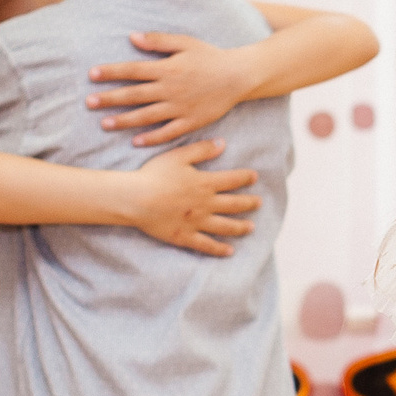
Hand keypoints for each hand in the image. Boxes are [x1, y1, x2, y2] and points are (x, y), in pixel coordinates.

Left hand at [90, 33, 247, 146]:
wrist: (238, 76)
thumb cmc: (210, 57)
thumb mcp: (184, 42)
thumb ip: (158, 41)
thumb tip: (132, 37)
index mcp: (167, 69)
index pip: (132, 71)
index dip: (111, 72)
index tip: (92, 75)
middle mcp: (170, 90)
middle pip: (134, 95)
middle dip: (109, 99)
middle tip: (89, 103)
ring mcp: (179, 108)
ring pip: (146, 116)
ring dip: (124, 121)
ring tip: (104, 124)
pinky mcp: (190, 122)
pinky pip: (167, 133)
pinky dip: (151, 138)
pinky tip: (135, 141)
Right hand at [122, 140, 261, 256]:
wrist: (135, 199)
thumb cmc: (154, 174)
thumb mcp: (178, 156)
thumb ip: (202, 150)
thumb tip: (223, 143)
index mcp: (204, 183)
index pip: (232, 180)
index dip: (245, 178)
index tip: (254, 177)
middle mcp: (205, 204)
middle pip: (233, 205)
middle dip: (249, 203)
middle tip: (259, 203)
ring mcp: (196, 222)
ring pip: (225, 226)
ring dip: (240, 227)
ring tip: (251, 228)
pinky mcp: (185, 237)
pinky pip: (206, 245)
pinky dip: (219, 249)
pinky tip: (230, 251)